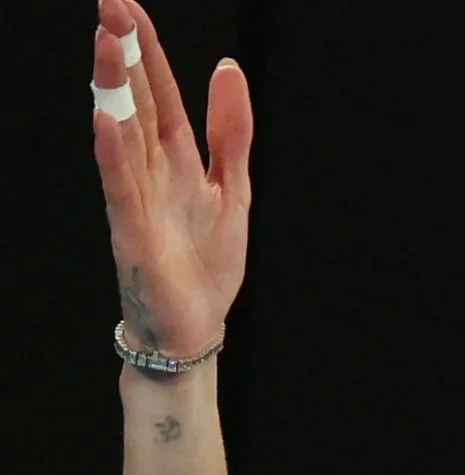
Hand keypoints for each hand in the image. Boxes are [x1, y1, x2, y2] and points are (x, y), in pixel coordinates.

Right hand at [92, 0, 252, 357]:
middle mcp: (151, 173)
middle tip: (110, 5)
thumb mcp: (233, 188)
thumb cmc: (206, 262)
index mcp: (177, 160)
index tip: (128, 6)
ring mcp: (138, 199)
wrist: (194, 328)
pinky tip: (107, 116)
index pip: (161, 94)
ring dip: (115, 88)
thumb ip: (232, 132)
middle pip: (138, 103)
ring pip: (125, 134)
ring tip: (106, 42)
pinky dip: (115, 151)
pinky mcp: (133, 232)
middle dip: (124, 55)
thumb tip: (228, 67)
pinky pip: (121, 185)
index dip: (147, 51)